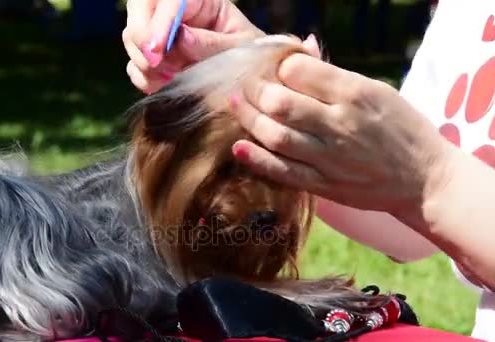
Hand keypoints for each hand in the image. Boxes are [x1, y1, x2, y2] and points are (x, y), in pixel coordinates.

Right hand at [123, 0, 263, 93]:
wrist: (255, 82)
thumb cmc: (252, 59)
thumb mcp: (240, 50)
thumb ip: (211, 44)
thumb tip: (179, 38)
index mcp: (200, 0)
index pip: (170, 0)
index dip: (159, 23)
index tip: (158, 51)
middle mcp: (177, 12)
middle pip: (140, 8)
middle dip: (141, 37)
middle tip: (154, 64)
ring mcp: (162, 34)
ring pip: (132, 36)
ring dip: (142, 60)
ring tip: (168, 78)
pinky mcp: (156, 59)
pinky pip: (134, 64)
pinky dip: (142, 77)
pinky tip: (162, 85)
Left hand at [229, 47, 451, 215]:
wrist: (425, 180)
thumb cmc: (402, 128)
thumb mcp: (377, 91)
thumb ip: (335, 76)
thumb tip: (302, 51)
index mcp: (355, 93)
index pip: (299, 71)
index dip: (280, 66)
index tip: (275, 69)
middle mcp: (340, 124)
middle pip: (280, 103)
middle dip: (255, 90)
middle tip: (246, 85)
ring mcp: (329, 157)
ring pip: (275, 136)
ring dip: (248, 119)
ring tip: (235, 105)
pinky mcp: (324, 185)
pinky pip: (282, 171)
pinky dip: (256, 159)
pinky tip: (239, 147)